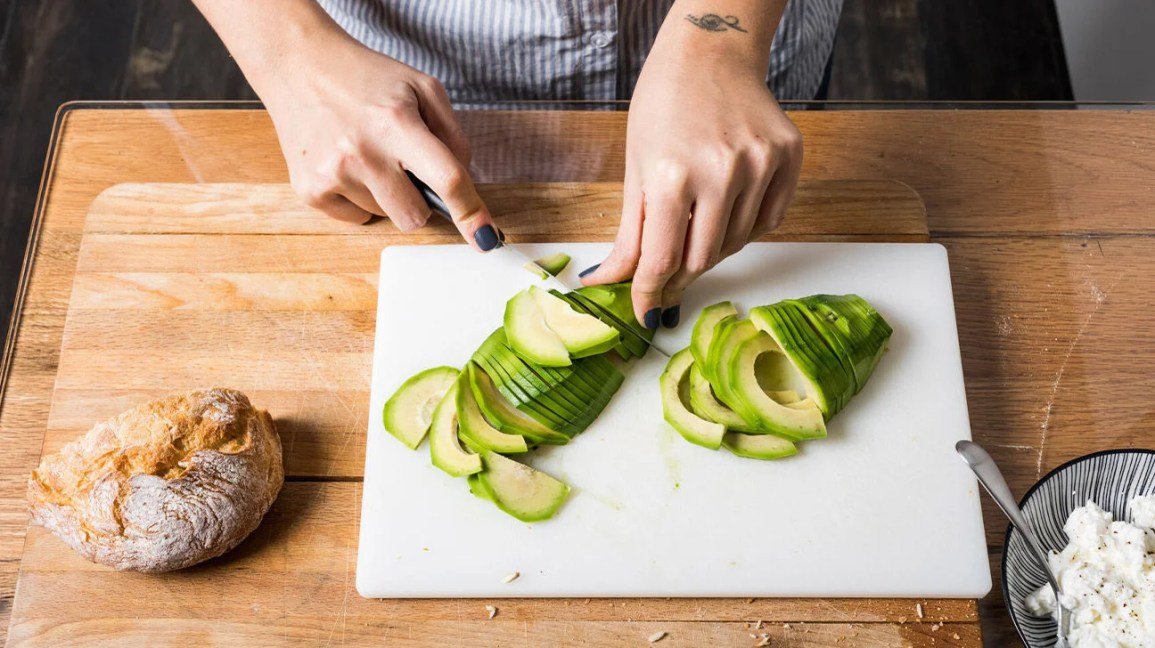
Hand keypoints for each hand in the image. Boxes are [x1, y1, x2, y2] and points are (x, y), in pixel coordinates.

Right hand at [258, 33, 499, 249]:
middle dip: (419, 200)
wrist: (298, 64)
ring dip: (386, 194)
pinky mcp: (309, 190)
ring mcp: (332, 174)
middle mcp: (362, 153)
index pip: (446, 179)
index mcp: (396, 124)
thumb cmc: (366, 76)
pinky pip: (356, 219)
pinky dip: (358, 198)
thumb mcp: (421, 87)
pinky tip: (346, 163)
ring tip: (366, 152)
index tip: (486, 238)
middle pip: (415, 215)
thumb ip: (452, 135)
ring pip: (385, 216)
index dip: (470, 211)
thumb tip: (464, 181)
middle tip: (403, 165)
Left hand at [580, 23, 801, 327]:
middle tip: (667, 282)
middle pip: (701, 259)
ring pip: (737, 243)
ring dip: (711, 249)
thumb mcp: (634, 169)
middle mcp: (721, 172)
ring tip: (695, 226)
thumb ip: (628, 235)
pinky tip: (727, 208)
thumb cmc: (662, 107)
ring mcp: (761, 164)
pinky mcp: (788, 157)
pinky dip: (746, 227)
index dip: (651, 294)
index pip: (662, 262)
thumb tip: (608, 283)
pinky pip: (768, 221)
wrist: (710, 53)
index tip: (647, 313)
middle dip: (680, 277)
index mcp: (671, 177)